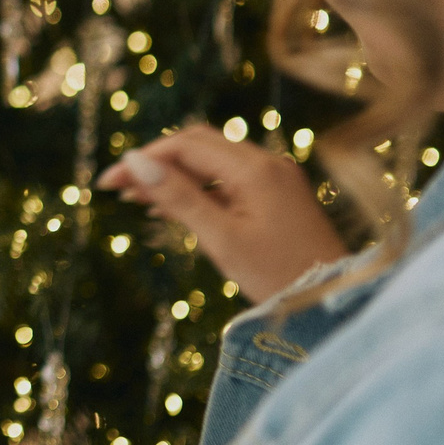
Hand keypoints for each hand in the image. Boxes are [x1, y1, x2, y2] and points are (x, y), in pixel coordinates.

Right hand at [96, 124, 348, 303]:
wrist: (334, 300)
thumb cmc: (278, 275)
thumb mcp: (221, 239)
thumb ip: (179, 197)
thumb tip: (135, 162)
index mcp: (254, 169)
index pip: (185, 146)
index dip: (143, 160)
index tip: (108, 182)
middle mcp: (266, 162)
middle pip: (197, 145)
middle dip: (155, 162)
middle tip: (117, 188)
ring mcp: (274, 176)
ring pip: (211, 161)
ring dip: (174, 174)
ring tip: (136, 199)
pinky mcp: (277, 193)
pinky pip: (228, 178)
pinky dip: (197, 187)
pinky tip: (173, 206)